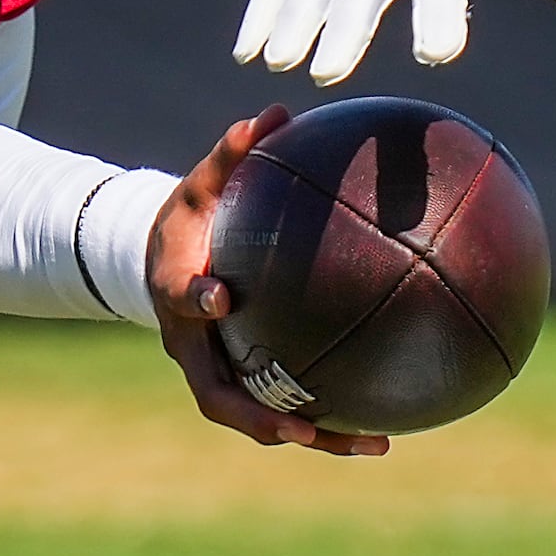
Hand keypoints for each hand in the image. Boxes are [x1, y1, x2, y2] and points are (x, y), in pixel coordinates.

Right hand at [147, 107, 387, 458]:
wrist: (167, 262)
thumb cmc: (192, 220)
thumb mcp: (203, 183)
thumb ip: (234, 153)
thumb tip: (275, 112)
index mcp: (174, 291)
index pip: (179, 298)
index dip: (195, 301)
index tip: (221, 297)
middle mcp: (192, 346)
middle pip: (217, 396)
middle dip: (258, 416)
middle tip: (300, 427)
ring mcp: (218, 372)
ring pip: (258, 419)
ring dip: (313, 436)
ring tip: (374, 443)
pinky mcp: (247, 384)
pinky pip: (289, 408)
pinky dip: (332, 423)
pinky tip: (389, 424)